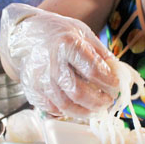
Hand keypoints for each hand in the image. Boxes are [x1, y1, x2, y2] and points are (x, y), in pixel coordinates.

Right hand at [0, 3, 118, 117]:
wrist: (25, 32)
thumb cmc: (58, 32)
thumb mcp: (83, 33)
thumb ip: (100, 53)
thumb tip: (119, 74)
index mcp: (67, 45)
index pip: (93, 71)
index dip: (109, 82)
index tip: (116, 86)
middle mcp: (51, 63)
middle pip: (78, 93)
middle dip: (98, 102)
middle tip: (107, 102)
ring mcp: (39, 78)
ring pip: (64, 105)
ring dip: (84, 112)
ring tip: (95, 109)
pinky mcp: (31, 89)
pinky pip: (50, 108)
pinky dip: (66, 111)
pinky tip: (76, 107)